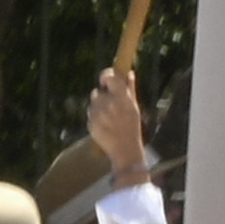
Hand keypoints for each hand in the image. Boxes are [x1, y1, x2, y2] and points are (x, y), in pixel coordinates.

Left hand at [88, 62, 154, 190]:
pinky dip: (95, 117)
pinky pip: (90, 114)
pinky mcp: (91, 122)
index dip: (106, 76)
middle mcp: (108, 103)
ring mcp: (98, 114)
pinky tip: (105, 126)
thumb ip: (130, 89)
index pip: (108, 76)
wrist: (124, 149)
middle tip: (111, 106)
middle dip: (102, 96)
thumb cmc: (131, 127)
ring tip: (109, 118)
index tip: (106, 80)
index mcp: (121, 97)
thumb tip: (129, 73)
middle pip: (97, 91)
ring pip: (92, 103)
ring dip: (98, 106)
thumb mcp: (134, 107)